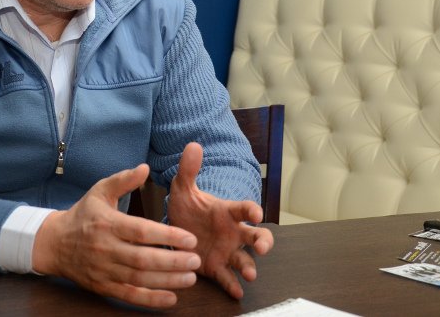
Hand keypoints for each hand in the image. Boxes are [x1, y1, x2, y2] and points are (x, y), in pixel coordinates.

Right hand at [32, 164, 201, 308]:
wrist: (54, 243)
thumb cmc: (82, 214)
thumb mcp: (99, 191)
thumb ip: (123, 180)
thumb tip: (145, 167)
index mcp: (107, 223)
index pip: (141, 231)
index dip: (168, 236)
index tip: (190, 238)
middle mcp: (105, 249)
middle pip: (143, 259)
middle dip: (173, 261)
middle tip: (196, 260)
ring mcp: (104, 270)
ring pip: (139, 279)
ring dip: (167, 281)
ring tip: (191, 278)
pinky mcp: (103, 286)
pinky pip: (129, 296)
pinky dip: (151, 300)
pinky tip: (171, 298)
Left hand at [167, 142, 273, 298]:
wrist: (177, 229)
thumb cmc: (187, 208)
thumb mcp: (183, 188)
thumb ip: (188, 169)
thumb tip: (192, 145)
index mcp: (227, 212)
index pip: (244, 209)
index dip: (252, 210)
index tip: (256, 214)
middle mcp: (233, 233)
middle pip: (256, 237)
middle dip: (263, 242)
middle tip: (263, 248)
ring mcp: (226, 252)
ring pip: (244, 260)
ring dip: (249, 267)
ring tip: (250, 274)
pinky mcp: (216, 268)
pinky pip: (228, 278)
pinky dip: (233, 286)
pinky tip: (237, 293)